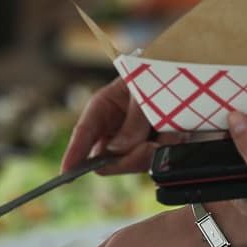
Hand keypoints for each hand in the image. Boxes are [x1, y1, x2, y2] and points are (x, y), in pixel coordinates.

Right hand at [60, 77, 182, 174]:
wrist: (180, 72)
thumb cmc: (155, 76)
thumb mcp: (143, 92)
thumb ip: (133, 120)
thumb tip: (118, 149)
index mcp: (102, 109)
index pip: (82, 135)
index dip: (73, 155)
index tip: (66, 173)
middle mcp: (113, 131)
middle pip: (107, 161)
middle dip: (129, 158)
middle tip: (150, 147)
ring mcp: (131, 143)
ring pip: (133, 163)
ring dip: (154, 152)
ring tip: (173, 132)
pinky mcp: (151, 149)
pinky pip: (154, 160)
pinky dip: (167, 150)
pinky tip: (178, 134)